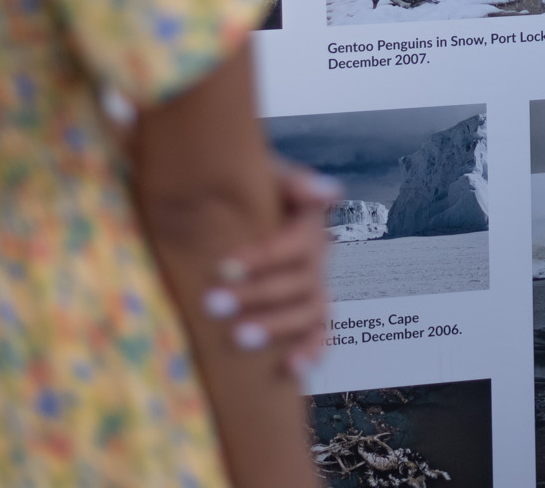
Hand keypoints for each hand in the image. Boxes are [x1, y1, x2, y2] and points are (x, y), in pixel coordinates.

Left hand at [202, 159, 337, 375]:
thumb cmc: (248, 189)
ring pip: (309, 312)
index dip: (263, 256)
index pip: (295, 244)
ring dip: (276, 325)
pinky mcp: (308, 314)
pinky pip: (320, 335)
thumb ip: (293, 179)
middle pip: (299, 282)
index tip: (223, 265)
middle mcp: (318, 258)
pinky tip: (291, 370)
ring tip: (238, 338)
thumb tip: (331, 192)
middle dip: (256, 295)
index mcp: (309, 224)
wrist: (238, 205)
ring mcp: (315, 288)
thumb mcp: (265, 174)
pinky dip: (311, 352)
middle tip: (212, 304)